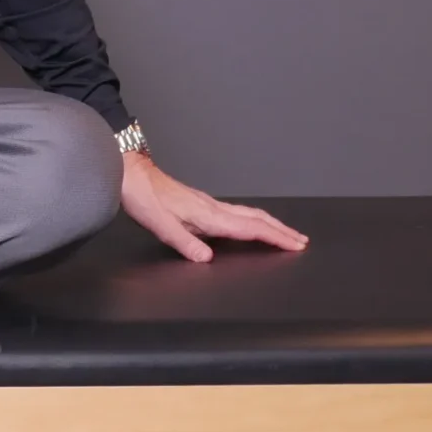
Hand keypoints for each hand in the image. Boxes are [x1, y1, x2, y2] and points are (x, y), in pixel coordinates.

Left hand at [120, 152, 307, 263]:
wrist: (130, 172)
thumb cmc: (142, 196)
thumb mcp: (159, 225)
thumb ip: (183, 243)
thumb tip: (206, 259)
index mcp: (208, 215)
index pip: (250, 228)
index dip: (275, 238)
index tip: (295, 245)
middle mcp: (212, 207)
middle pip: (256, 218)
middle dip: (281, 230)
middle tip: (301, 241)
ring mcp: (208, 204)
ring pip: (248, 213)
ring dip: (270, 224)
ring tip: (285, 234)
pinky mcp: (201, 203)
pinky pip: (237, 212)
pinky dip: (253, 220)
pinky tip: (251, 225)